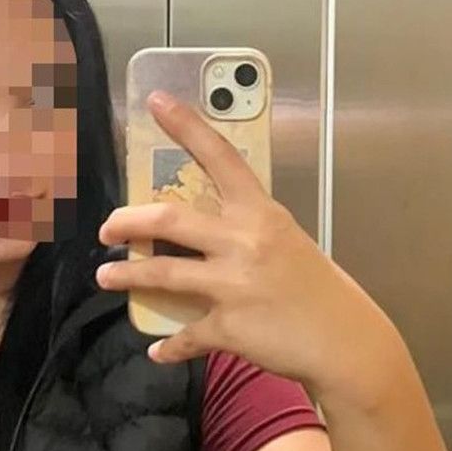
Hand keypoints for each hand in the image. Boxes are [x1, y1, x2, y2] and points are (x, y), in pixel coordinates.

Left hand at [96, 89, 396, 399]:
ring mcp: (234, 284)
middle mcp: (245, 241)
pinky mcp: (229, 326)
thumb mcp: (286, 242)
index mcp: (261, 213)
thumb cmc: (319, 290)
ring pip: (163, 273)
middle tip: (108, 229)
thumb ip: (247, 232)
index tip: (155, 100)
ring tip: (106, 278)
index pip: (220, 156)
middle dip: (128, 221)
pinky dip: (168, 346)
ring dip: (127, 276)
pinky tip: (156, 350)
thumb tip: (206, 235)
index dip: (185, 125)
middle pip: (170, 218)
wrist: (345, 342)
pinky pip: (185, 336)